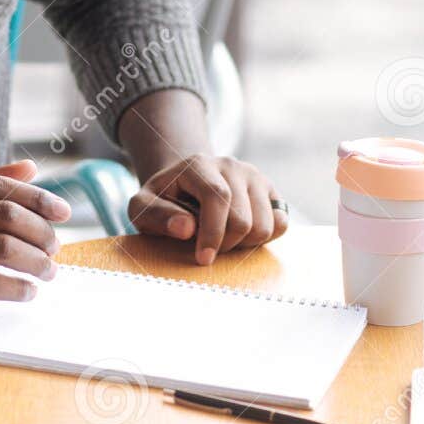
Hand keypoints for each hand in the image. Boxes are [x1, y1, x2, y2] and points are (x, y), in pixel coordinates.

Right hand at [0, 159, 72, 342]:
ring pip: (1, 247)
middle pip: (4, 215)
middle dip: (41, 230)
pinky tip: (28, 292)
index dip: (37, 197)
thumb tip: (30, 169)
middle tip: (57, 245)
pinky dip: (16, 288)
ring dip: (36, 261)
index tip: (63, 210)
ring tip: (49, 271)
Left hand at [128, 154, 287, 264]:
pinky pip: (282, 223)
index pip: (217, 198)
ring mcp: (254, 176)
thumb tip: (187, 228)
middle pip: (242, 219)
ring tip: (222, 238)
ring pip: (265, 225)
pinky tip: (242, 235)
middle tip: (207, 248)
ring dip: (243, 243)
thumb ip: (156, 216)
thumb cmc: (162, 200)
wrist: (183, 185)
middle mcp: (230, 165)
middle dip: (225, 244)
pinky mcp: (270, 191)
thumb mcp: (142, 207)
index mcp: (198, 164)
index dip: (212, 233)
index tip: (203, 259)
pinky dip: (264, 238)